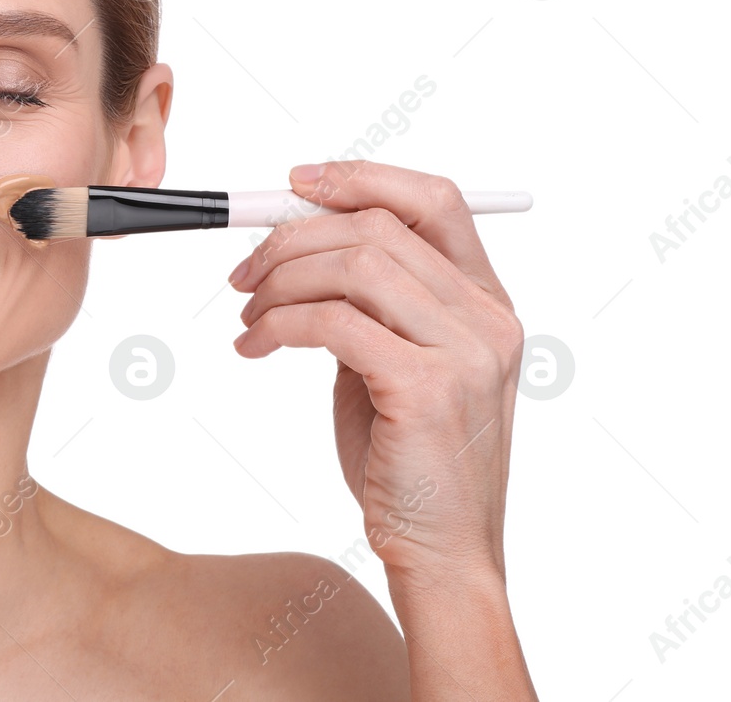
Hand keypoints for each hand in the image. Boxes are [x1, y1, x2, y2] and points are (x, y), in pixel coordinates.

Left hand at [227, 160, 524, 585]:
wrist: (442, 552)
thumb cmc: (409, 459)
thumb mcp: (394, 361)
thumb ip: (370, 302)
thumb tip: (298, 242)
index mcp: (487, 301)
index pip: (434, 199)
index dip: (360, 178)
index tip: (293, 184)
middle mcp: (487, 318)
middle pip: (377, 227)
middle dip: (291, 238)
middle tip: (242, 272)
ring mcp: (465, 352)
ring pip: (353, 266)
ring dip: (280, 281)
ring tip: (247, 316)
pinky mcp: (426, 388)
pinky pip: (332, 322)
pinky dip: (278, 324)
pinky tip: (255, 347)